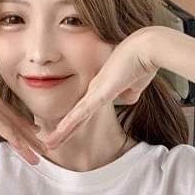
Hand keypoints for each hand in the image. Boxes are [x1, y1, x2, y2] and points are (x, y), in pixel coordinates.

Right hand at [0, 57, 46, 164]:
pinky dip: (14, 138)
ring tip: (38, 157)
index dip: (26, 125)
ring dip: (27, 145)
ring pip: (14, 129)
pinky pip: (3, 128)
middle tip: (45, 150)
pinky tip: (22, 147)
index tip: (37, 132)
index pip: (13, 116)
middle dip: (32, 139)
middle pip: (18, 124)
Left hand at [43, 27, 158, 149]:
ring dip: (61, 133)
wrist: (146, 50)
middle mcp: (94, 89)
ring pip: (74, 117)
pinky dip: (70, 124)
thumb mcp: (135, 85)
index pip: (84, 112)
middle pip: (75, 116)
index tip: (63, 134)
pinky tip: (59, 133)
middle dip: (62, 132)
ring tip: (48, 145)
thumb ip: (128, 93)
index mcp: (101, 88)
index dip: (74, 124)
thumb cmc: (143, 63)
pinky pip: (81, 112)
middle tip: (49, 143)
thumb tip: (127, 98)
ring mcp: (94, 91)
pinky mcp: (99, 93)